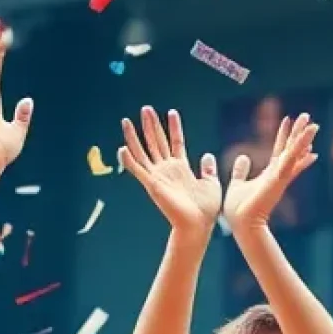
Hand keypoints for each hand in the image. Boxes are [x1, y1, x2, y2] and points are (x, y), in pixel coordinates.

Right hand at [117, 106, 219, 239]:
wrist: (198, 224)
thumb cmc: (206, 209)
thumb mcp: (211, 183)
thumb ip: (208, 169)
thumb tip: (207, 156)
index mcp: (181, 168)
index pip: (176, 142)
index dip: (174, 127)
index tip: (172, 112)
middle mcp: (167, 170)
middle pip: (156, 142)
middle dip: (151, 125)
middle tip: (146, 108)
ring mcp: (157, 176)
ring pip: (142, 152)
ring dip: (134, 137)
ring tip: (127, 121)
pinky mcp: (151, 185)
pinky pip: (137, 170)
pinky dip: (128, 160)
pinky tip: (121, 148)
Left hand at [222, 113, 318, 230]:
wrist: (242, 224)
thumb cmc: (239, 209)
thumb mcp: (237, 183)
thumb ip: (241, 171)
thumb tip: (243, 157)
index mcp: (269, 173)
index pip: (279, 150)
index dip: (284, 135)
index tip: (288, 120)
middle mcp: (278, 173)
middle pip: (291, 148)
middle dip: (299, 132)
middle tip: (308, 117)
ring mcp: (280, 176)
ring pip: (295, 153)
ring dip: (304, 139)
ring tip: (314, 125)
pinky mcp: (280, 179)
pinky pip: (291, 161)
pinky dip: (299, 149)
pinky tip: (309, 140)